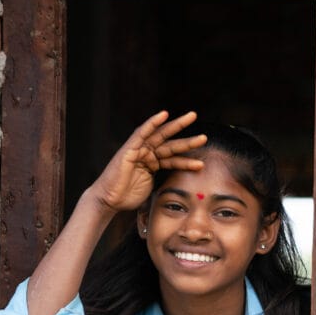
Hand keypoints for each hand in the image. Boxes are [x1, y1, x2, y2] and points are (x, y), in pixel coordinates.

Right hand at [86, 110, 206, 213]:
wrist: (110, 200)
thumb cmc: (128, 195)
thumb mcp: (152, 187)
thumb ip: (164, 180)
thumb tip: (180, 185)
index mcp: (153, 163)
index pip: (173, 158)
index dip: (187, 158)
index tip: (202, 162)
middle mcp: (147, 154)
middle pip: (170, 143)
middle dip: (188, 138)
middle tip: (205, 136)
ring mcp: (138, 150)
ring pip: (161, 136)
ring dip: (177, 127)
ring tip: (193, 118)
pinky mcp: (130, 148)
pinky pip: (142, 133)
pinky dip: (153, 123)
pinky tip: (164, 115)